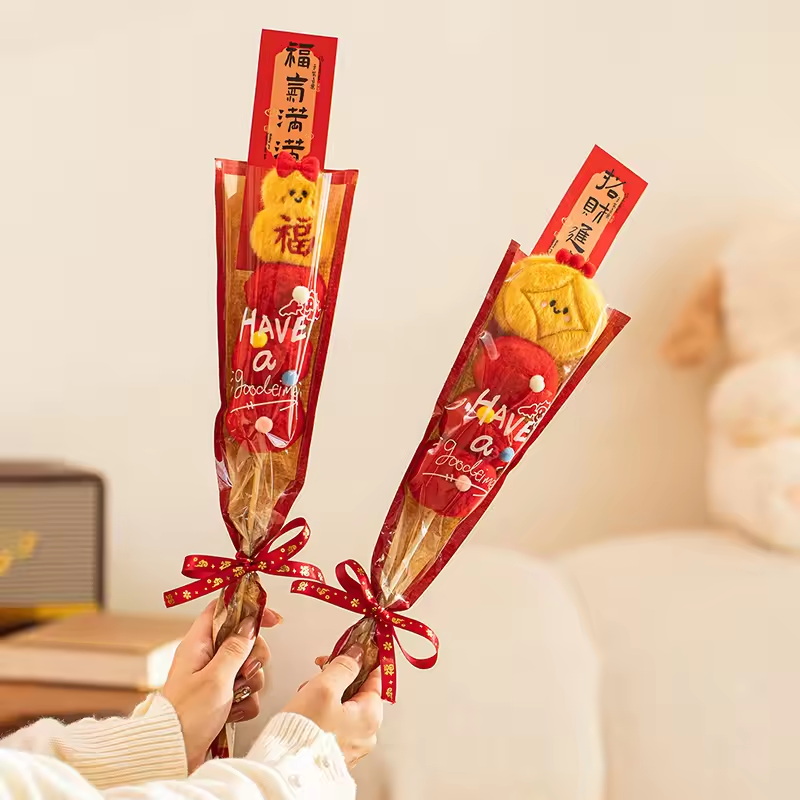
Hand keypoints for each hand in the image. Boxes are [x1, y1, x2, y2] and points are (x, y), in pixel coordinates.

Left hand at [162, 601, 280, 771]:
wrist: (172, 756)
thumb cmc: (185, 717)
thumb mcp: (215, 678)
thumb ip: (235, 649)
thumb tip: (250, 624)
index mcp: (198, 644)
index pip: (224, 610)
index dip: (247, 608)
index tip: (271, 619)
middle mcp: (207, 658)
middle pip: (244, 640)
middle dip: (254, 657)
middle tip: (244, 672)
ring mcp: (216, 679)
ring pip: (249, 667)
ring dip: (250, 684)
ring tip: (234, 698)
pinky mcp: (223, 700)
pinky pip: (248, 692)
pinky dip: (246, 703)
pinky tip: (233, 714)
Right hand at [282, 645, 382, 768]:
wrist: (284, 769)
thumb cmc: (305, 733)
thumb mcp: (325, 687)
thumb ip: (344, 666)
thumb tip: (357, 653)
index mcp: (371, 717)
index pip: (374, 677)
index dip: (358, 660)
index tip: (348, 651)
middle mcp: (366, 735)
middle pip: (357, 692)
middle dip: (337, 680)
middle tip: (319, 675)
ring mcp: (351, 747)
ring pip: (344, 708)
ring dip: (327, 696)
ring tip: (307, 696)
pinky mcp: (336, 753)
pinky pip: (335, 724)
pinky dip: (323, 714)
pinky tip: (307, 712)